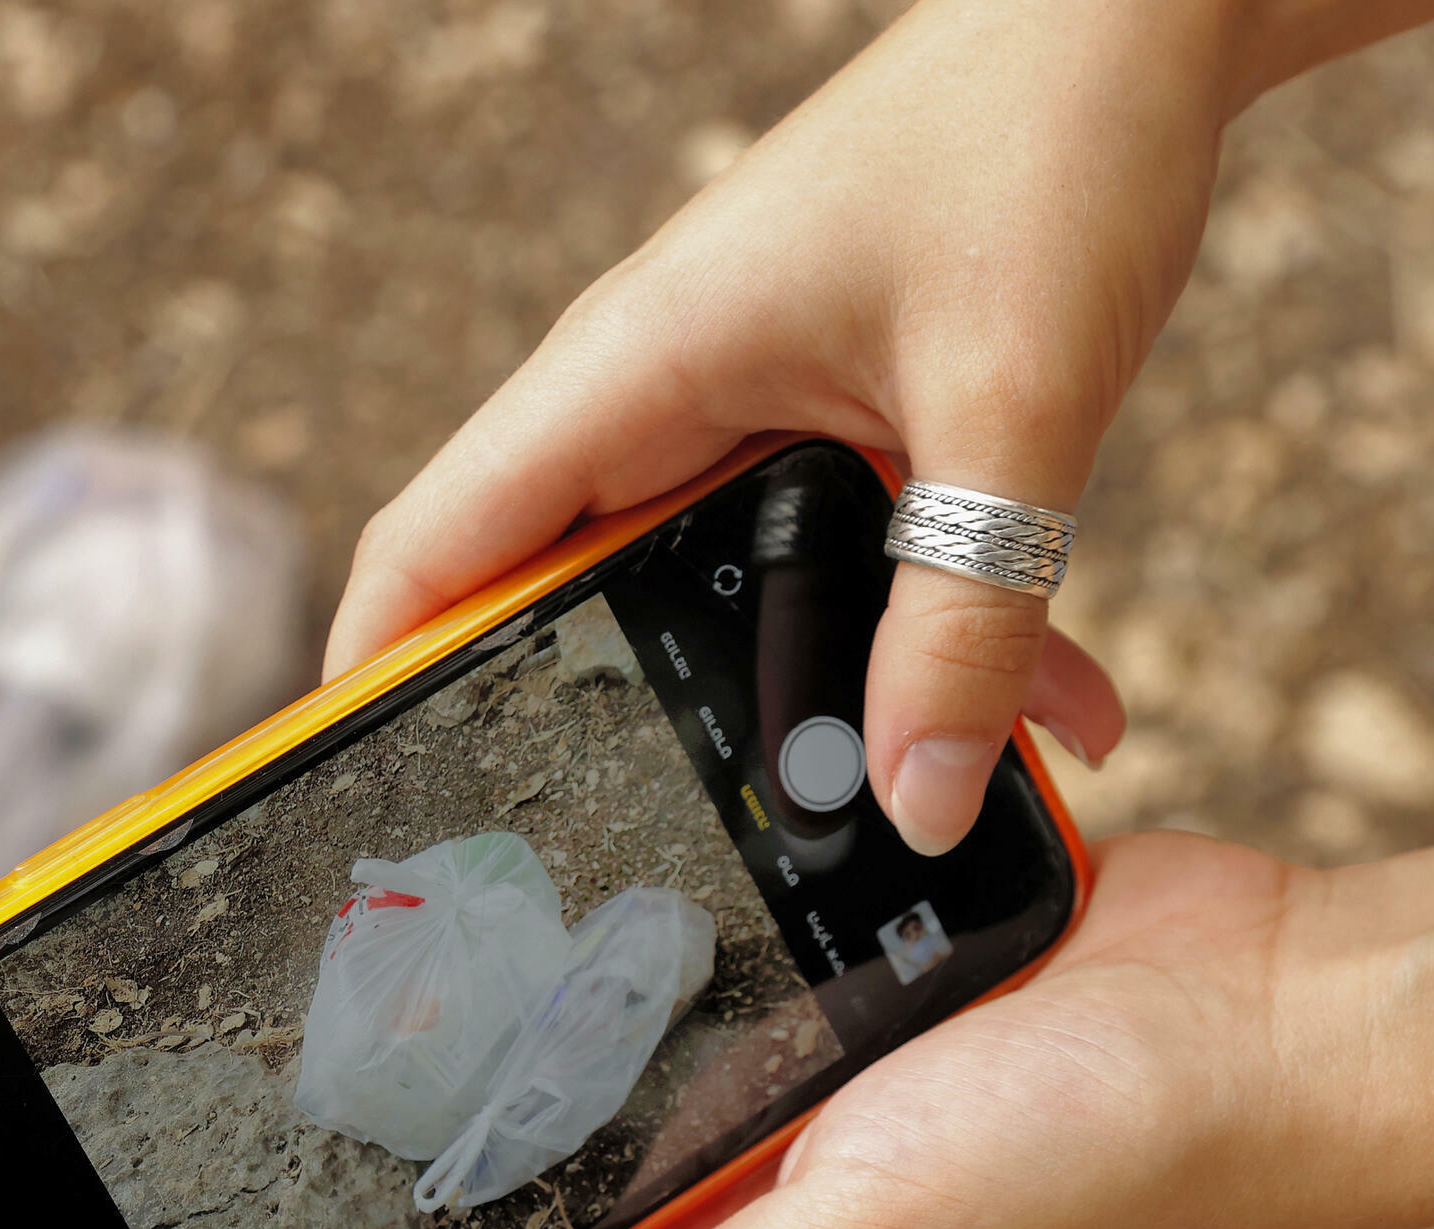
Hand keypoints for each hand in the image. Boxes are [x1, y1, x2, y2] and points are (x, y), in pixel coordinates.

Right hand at [326, 0, 1426, 853]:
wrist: (1137, 23)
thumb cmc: (1044, 144)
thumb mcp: (1014, 406)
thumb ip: (968, 620)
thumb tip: (917, 804)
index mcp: (626, 373)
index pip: (430, 550)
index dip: (374, 679)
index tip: (364, 806)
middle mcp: (651, 399)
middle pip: (544, 602)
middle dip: (578, 736)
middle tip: (618, 870)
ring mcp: (728, 412)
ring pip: (696, 601)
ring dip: (772, 704)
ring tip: (860, 816)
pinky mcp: (812, 424)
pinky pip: (810, 568)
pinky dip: (897, 644)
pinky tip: (1036, 712)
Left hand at [467, 835, 1433, 1228]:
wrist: (1266, 1003)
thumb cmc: (1097, 1155)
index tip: (324, 1181)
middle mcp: (760, 1183)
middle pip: (572, 1151)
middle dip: (482, 1089)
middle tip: (375, 993)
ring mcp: (800, 1072)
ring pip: (631, 1032)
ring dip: (572, 980)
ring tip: (465, 904)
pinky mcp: (837, 973)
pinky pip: (722, 947)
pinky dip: (679, 911)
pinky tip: (613, 854)